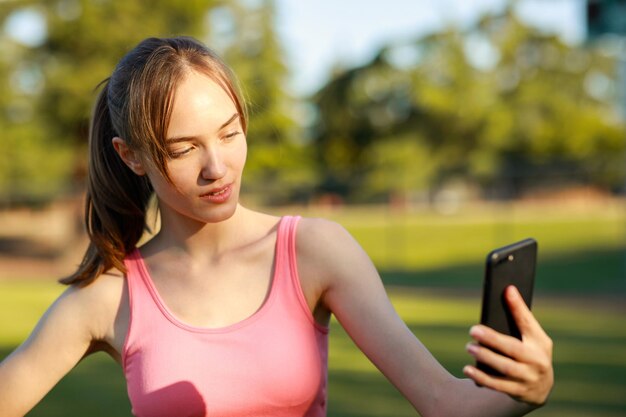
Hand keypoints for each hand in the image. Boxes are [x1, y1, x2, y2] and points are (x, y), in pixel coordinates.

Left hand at [463, 286, 553, 405]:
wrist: (541, 388)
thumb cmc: (532, 353)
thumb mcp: (533, 337)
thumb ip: (521, 317)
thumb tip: (508, 289)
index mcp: (540, 342)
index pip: (528, 323)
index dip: (518, 307)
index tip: (506, 290)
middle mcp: (537, 361)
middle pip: (513, 349)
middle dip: (492, 339)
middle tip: (473, 330)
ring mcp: (528, 378)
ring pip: (505, 368)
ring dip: (485, 357)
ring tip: (469, 347)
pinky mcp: (518, 392)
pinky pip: (498, 385)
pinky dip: (482, 378)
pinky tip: (468, 369)